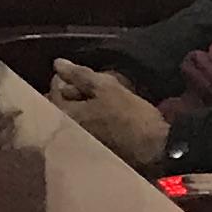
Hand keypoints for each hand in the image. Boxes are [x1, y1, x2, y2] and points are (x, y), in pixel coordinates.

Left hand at [48, 60, 174, 170]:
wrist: (157, 147)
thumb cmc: (131, 116)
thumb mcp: (107, 88)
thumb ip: (79, 75)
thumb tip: (58, 63)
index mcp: (64, 116)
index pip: (54, 88)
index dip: (69, 76)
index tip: (85, 74)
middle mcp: (65, 131)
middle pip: (62, 103)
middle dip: (74, 91)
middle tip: (94, 84)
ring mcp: (78, 141)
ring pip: (73, 114)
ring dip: (83, 103)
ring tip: (103, 97)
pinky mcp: (92, 147)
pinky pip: (84, 125)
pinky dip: (91, 116)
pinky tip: (106, 111)